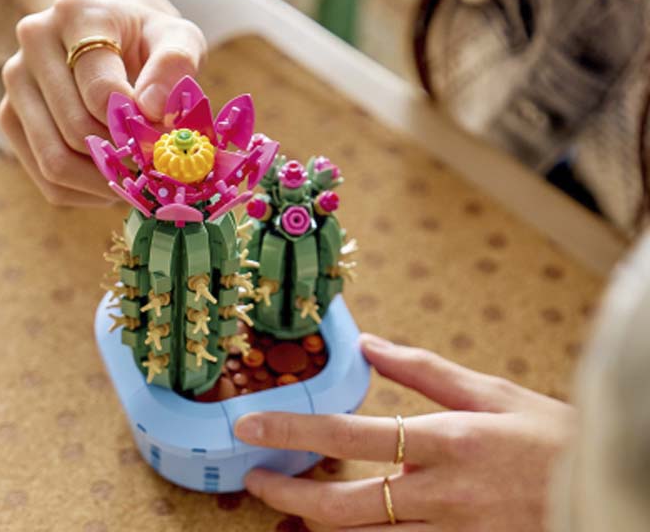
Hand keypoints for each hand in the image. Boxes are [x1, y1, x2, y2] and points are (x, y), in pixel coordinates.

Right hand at [0, 0, 205, 205]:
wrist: (114, 38)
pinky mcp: (9, 117)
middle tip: (157, 166)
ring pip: (56, 161)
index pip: (100, 89)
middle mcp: (35, 39)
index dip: (136, 124)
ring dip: (105, 182)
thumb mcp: (178, 38)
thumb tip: (152, 109)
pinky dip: (87, 193)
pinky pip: (47, 181)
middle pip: (77, 129)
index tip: (163, 134)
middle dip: (123, 157)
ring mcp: (15, 79)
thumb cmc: (150, 42)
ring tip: (139, 177)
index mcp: (78, 12)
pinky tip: (115, 179)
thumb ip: (176, 64)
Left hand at [234, 334, 574, 530]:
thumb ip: (422, 370)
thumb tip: (369, 344)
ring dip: (318, 523)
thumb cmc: (547, 437)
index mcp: (446, 441)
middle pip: (345, 505)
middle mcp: (442, 495)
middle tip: (254, 478)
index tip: (251, 424)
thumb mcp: (489, 391)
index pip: (351, 434)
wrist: (605, 491)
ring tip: (289, 502)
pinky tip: (344, 526)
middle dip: (290, 493)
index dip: (294, 431)